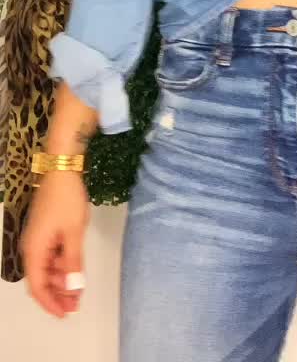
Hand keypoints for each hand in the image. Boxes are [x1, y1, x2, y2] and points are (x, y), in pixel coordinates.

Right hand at [21, 170, 89, 317]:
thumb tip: (73, 288)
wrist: (62, 168)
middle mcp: (31, 247)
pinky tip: (75, 270)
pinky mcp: (46, 230)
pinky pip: (51, 255)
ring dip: (61, 280)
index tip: (65, 314)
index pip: (37, 286)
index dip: (50, 302)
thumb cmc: (67, 199)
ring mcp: (38, 238)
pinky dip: (62, 265)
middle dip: (58, 293)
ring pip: (47, 267)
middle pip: (41, 279)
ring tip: (79, 290)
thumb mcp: (74, 232)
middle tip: (76, 305)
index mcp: (34, 250)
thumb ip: (72, 262)